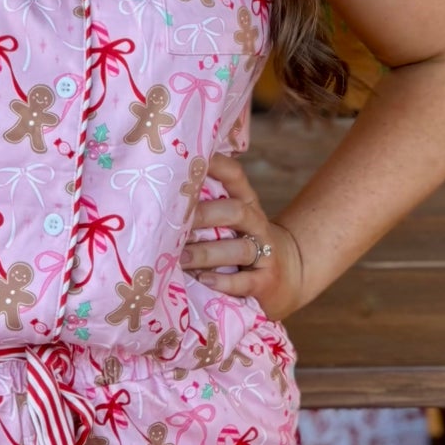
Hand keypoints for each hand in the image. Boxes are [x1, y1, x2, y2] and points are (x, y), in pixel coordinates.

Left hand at [180, 153, 305, 322]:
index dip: (215, 165)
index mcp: (246, 201)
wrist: (285, 275)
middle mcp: (257, 223)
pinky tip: (203, 280)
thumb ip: (204, 203)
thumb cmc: (241, 243)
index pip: (234, 176)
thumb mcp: (229, 220)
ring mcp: (265, 252)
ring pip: (238, 249)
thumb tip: (158, 192)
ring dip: (206, 253)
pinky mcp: (266, 281)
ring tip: (180, 258)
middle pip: (235, 211)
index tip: (186, 162)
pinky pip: (244, 281)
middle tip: (172, 224)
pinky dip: (222, 282)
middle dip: (204, 216)